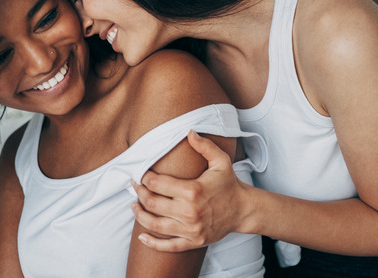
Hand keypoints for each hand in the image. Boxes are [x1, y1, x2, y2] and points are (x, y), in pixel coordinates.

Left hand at [130, 131, 248, 251]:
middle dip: (139, 193)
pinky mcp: (193, 241)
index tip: (140, 174)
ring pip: (155, 225)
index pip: (157, 184)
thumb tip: (189, 132)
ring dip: (139, 215)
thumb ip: (204, 146)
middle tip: (134, 186)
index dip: (144, 178)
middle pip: (152, 203)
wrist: (243, 210)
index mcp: (193, 190)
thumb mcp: (221, 161)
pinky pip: (168, 246)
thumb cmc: (229, 184)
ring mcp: (191, 229)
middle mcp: (190, 212)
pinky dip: (152, 243)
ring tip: (134, 205)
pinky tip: (142, 236)